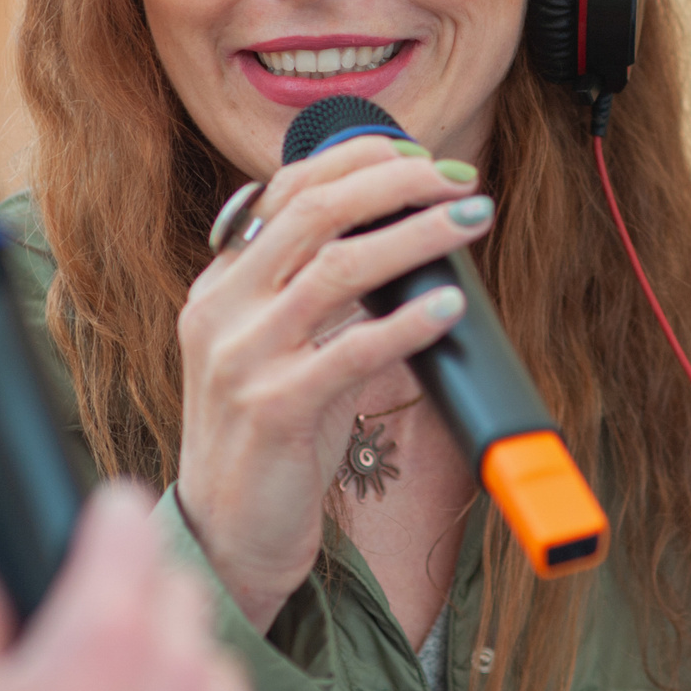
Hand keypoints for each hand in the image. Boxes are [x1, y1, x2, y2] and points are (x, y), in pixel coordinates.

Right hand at [174, 137, 490, 627]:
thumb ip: (322, 296)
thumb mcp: (283, 351)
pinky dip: (407, 322)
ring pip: (336, 269)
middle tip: (457, 179)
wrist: (227, 535)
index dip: (357, 162)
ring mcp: (243, 359)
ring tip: (470, 220)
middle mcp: (222, 310)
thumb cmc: (272, 439)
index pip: (285, 191)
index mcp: (221, 285)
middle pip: (313, 213)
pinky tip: (448, 305)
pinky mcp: (274, 410)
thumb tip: (405, 237)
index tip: (419, 155)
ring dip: (415, 236)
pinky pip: (351, 351)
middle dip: (394, 183)